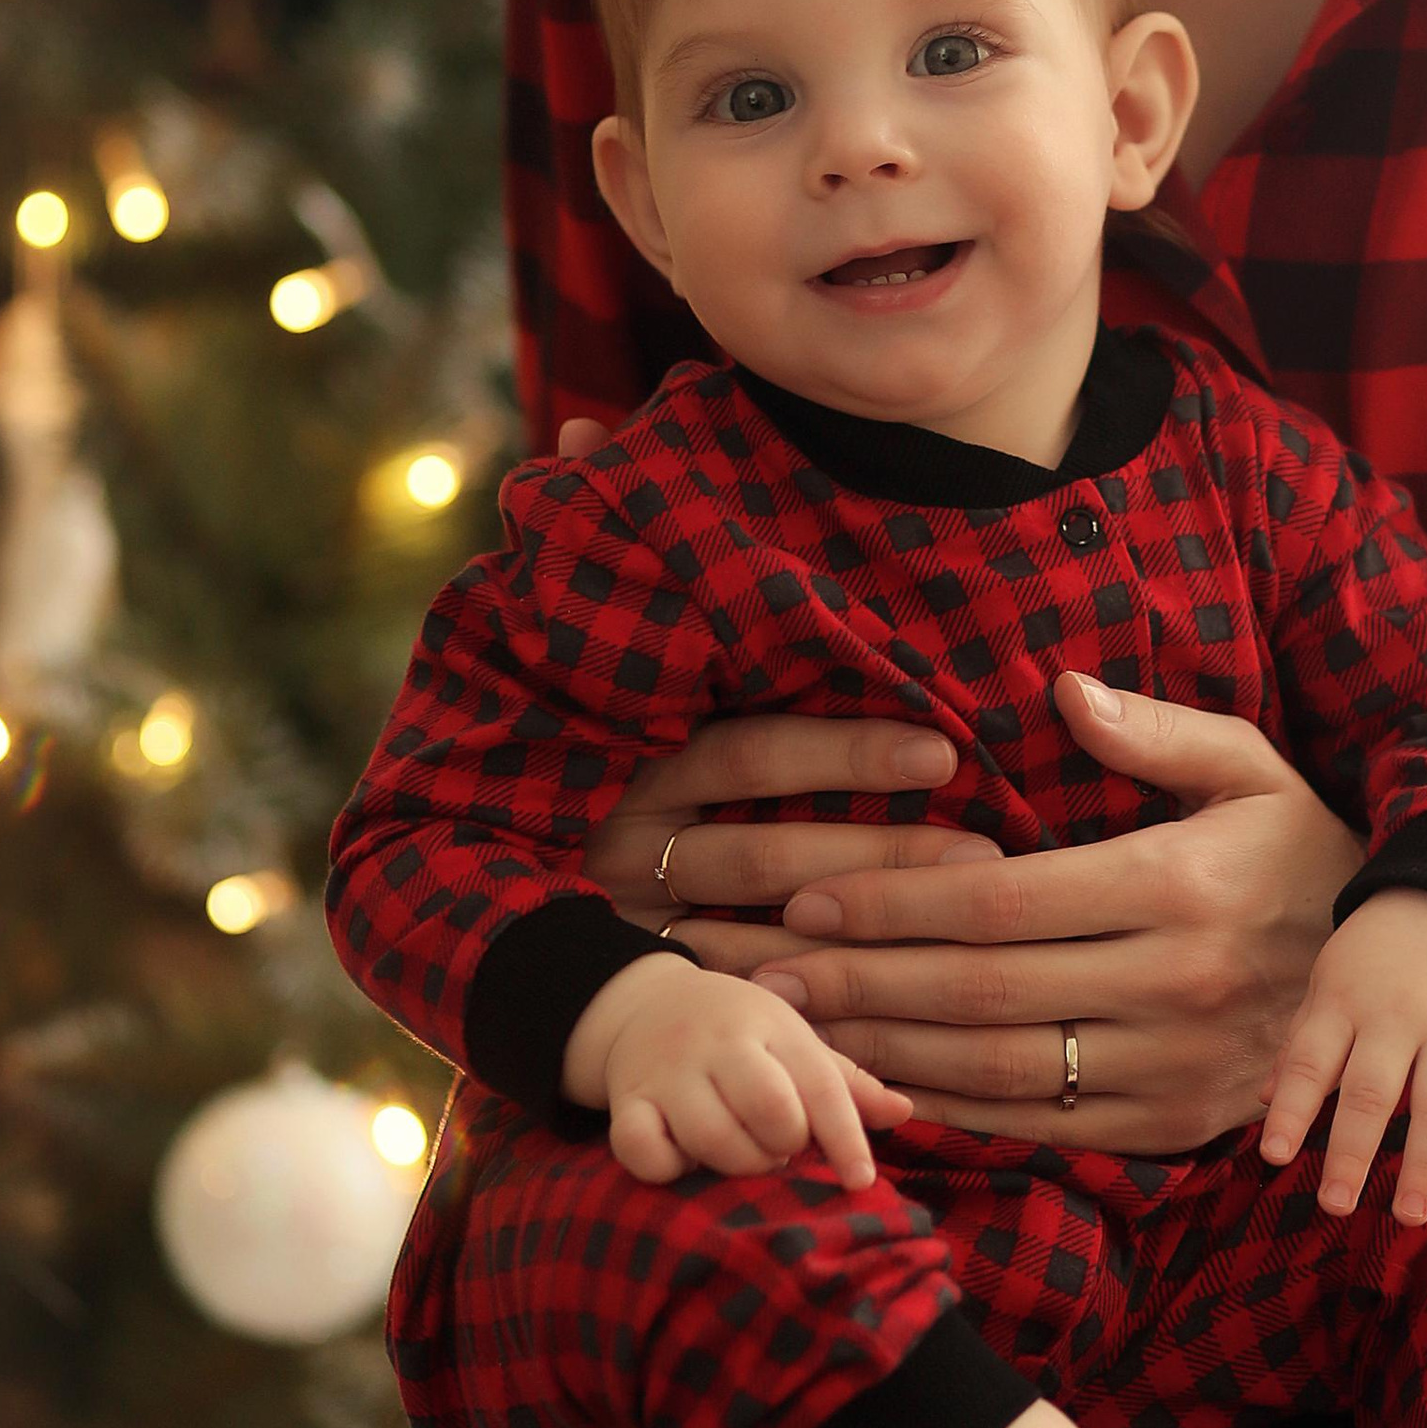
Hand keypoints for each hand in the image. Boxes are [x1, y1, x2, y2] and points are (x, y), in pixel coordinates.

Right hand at [553, 412, 1012, 958]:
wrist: (440, 873)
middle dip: (879, 844)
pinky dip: (811, 996)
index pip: (747, 750)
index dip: (842, 749)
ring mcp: (632, 911)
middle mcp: (628, 833)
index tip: (943, 748)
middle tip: (986, 841)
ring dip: (867, 913)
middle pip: (769, 845)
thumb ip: (594, 548)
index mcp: (629, 748)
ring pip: (765, 921)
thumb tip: (580, 421)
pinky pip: (737, 991)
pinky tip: (894, 1005)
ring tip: (971, 903)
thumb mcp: (559, 642)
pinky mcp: (638, 971)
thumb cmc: (532, 730)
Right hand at [568, 950, 912, 1190]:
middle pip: (770, 1108)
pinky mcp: (626, 1100)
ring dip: (736, 1162)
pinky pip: (642, 1148)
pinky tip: (682, 1161)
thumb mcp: (793, 1043)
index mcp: (774, 1026)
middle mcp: (722, 1044)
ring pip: (712, 1136)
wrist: (643, 1003)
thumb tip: (904, 1111)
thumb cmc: (740, 1035)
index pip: (822, 1085)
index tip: (860, 1182)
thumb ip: (846, 1082)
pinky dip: (667, 1167)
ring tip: (741, 1154)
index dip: (846, 1138)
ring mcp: (670, 1071)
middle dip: (785, 1146)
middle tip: (780, 1149)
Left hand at [746, 673, 1361, 1153]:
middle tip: (764, 976)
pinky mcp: (1173, 1125)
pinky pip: (1042, 1125)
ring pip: (1001, 1067)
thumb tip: (1062, 693)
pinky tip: (890, 1085)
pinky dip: (958, 1111)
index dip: (894, 905)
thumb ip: (1152, 730)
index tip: (811, 902)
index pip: (1002, 901)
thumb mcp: (1250, 767)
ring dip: (888, 1052)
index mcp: (1178, 887)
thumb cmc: (1303, 848)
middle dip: (860, 984)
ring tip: (801, 1033)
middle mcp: (1173, 986)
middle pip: (981, 990)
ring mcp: (1174, 1067)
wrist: (1398, 974)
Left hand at [1259, 891, 1426, 1224]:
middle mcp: (1397, 1017)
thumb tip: (1261, 1101)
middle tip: (1333, 1205)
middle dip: (1352, 1152)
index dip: (1292, 1108)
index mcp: (1345, 1002)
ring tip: (1408, 1215)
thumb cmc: (1376, 954)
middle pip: (1372, 1091)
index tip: (1273, 1155)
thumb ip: (1302, 1042)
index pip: (1313, 1062)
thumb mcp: (1328, 980)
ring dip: (1425, 1162)